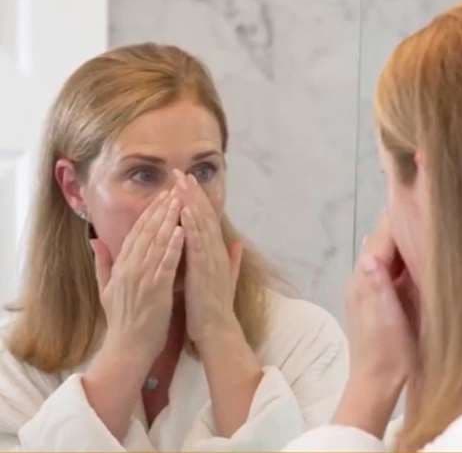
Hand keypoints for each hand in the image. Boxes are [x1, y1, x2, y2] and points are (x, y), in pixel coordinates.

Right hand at [90, 188, 183, 364]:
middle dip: (160, 210)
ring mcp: (141, 279)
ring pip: (156, 244)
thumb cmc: (123, 320)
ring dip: (169, 221)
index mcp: (121, 267)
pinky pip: (165, 264)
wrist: (127, 348)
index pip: (136, 233)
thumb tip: (94, 239)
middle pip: (146, 233)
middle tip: (173, 190)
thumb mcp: (106, 289)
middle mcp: (129, 269)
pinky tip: (182, 231)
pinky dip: (173, 246)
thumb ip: (102, 263)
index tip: (161, 195)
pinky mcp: (154, 290)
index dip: (148, 213)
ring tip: (180, 202)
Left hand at [174, 170, 262, 437]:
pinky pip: (197, 243)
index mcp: (214, 254)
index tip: (185, 182)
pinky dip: (191, 225)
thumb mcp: (222, 280)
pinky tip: (183, 211)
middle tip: (180, 172)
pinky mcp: (204, 270)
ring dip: (190, 202)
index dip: (196, 200)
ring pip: (201, 225)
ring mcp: (211, 260)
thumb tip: (239, 244)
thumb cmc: (213, 308)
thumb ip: (231, 261)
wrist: (217, 331)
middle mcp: (214, 253)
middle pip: (203, 216)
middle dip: (191, 193)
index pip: (205, 221)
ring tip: (180, 183)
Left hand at [348, 213, 417, 384]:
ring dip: (404, 239)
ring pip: (389, 253)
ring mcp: (372, 287)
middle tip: (426, 202)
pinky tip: (419, 251)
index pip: (381, 238)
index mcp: (365, 279)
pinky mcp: (382, 297)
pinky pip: (393, 267)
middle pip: (384, 241)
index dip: (398, 217)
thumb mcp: (384, 318)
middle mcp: (364, 277)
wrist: (377, 382)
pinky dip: (405, 256)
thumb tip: (369, 252)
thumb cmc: (386, 351)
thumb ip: (377, 285)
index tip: (416, 196)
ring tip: (425, 219)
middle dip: (402, 224)